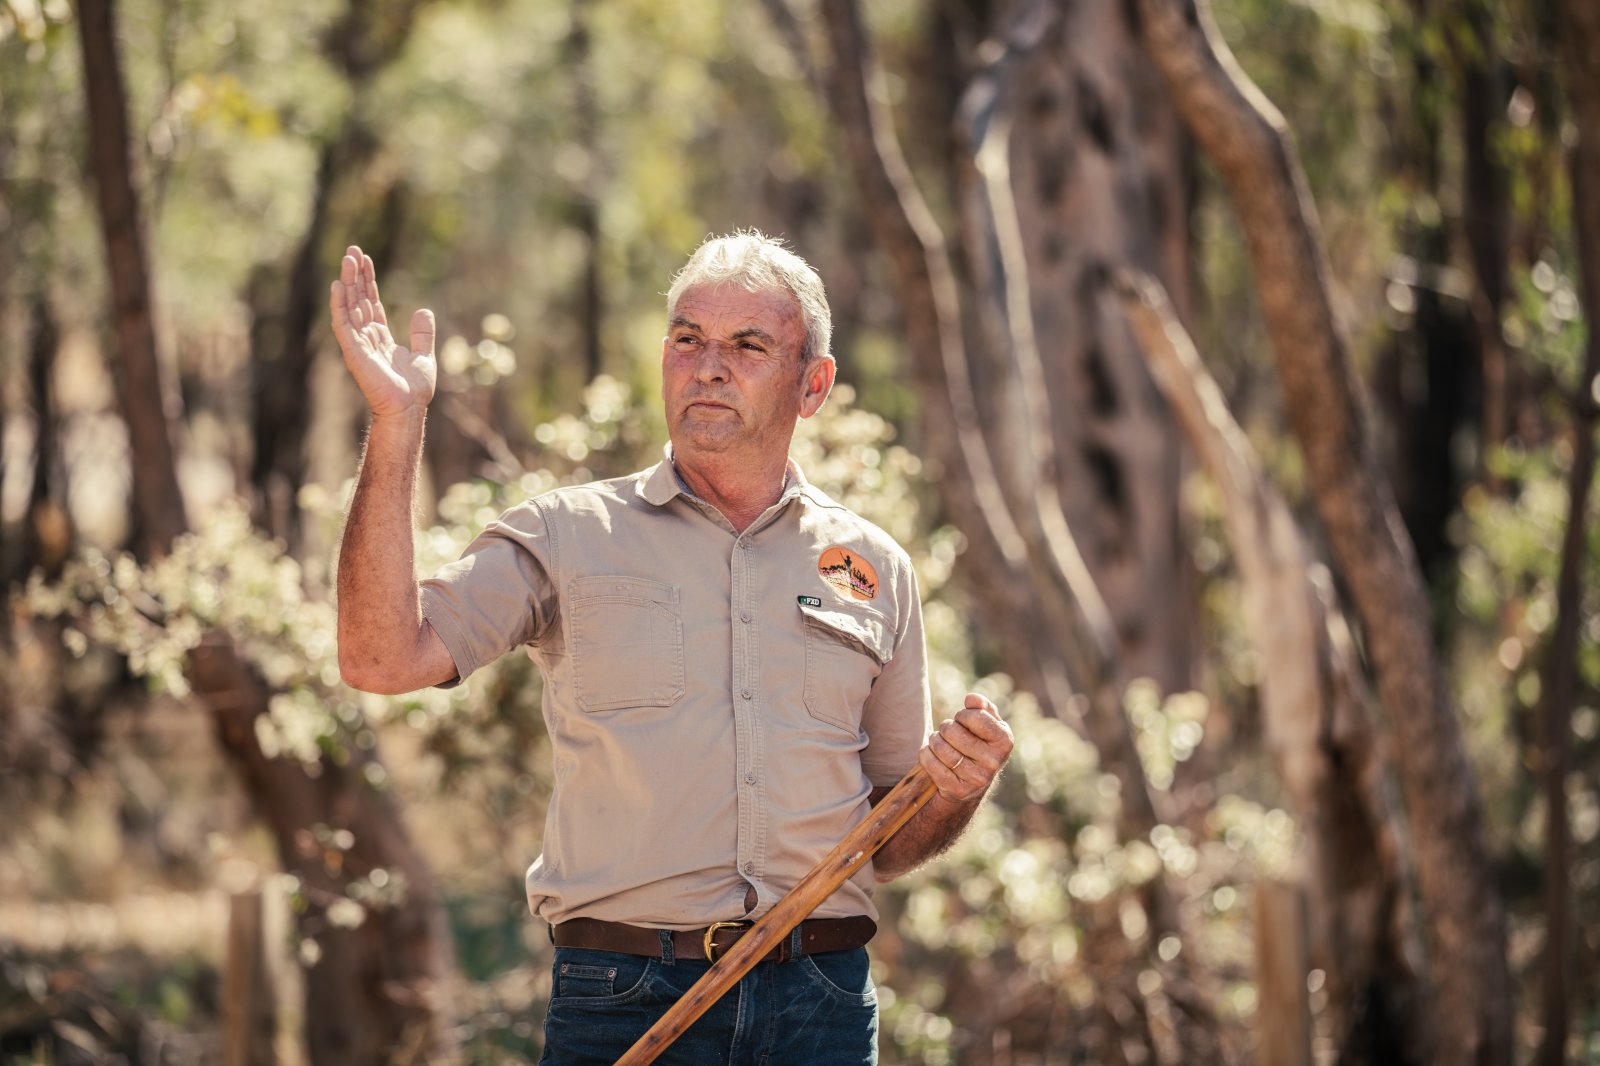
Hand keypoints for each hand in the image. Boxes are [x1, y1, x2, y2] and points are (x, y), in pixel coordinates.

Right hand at [329, 245, 436, 417]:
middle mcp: (366, 337)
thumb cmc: (414, 389)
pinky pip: (343, 325)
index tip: (365, 259)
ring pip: (349, 307)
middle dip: (355, 275)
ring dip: (347, 283)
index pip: (370, 302)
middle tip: (352, 250)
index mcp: (380, 336)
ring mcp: (358, 344)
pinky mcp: (354, 352)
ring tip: (347, 259)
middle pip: (358, 299)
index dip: (367, 281)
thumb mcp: (424, 355)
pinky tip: (338, 287)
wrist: (409, 408)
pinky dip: (340, 306)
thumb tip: (425, 310)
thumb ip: (423, 333)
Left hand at [920, 692, 1012, 802]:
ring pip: (939, 746)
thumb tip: (971, 698)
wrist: (972, 785)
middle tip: (949, 733)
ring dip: (934, 740)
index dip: (963, 715)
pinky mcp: (958, 791)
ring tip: (940, 742)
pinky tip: (932, 755)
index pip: (974, 716)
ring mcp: (977, 778)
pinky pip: (930, 763)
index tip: (963, 721)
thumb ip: (982, 707)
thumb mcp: (987, 725)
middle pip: (952, 731)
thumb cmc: (978, 745)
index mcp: (1004, 741)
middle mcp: (994, 761)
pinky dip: (926, 754)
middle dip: (946, 728)